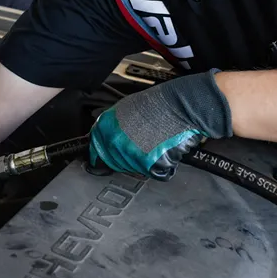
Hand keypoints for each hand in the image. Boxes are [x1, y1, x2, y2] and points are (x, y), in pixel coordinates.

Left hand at [89, 69, 231, 178]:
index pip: (95, 149)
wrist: (181, 106)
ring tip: (154, 144)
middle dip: (126, 158)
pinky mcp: (148, 166)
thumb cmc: (159, 104)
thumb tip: (105, 137)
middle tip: (141, 147)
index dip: (101, 154)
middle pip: (115, 162)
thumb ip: (112, 126)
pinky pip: (153, 173)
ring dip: (143, 161)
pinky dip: (161, 166)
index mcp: (105, 127)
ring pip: (134, 169)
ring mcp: (130, 156)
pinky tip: (164, 150)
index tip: (103, 158)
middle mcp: (114, 142)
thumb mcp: (125, 108)